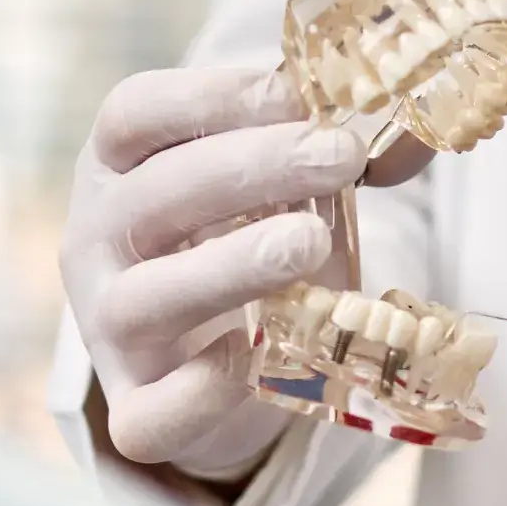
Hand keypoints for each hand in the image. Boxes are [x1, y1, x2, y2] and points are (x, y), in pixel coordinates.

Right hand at [61, 68, 365, 473]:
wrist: (209, 371)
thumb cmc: (241, 252)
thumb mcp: (276, 194)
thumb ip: (322, 161)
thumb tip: (411, 135)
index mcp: (117, 170)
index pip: (135, 115)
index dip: (211, 96)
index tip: (296, 92)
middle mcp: (95, 243)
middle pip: (151, 195)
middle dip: (250, 168)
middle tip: (338, 156)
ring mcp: (108, 330)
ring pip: (145, 299)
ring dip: (229, 266)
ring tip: (309, 240)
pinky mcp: (136, 411)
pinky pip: (153, 413)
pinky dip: (200, 390)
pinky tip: (253, 355)